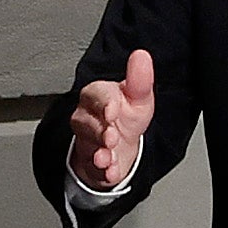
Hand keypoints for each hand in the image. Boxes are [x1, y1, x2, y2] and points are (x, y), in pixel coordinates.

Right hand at [67, 48, 160, 194]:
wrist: (120, 144)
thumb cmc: (126, 115)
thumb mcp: (138, 97)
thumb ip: (139, 79)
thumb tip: (141, 55)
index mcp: (97, 96)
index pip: (95, 95)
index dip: (103, 103)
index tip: (112, 110)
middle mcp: (86, 117)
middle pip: (86, 122)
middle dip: (99, 131)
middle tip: (111, 137)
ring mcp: (86, 140)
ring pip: (87, 145)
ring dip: (98, 152)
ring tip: (107, 158)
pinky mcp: (90, 162)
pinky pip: (92, 168)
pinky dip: (102, 172)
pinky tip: (110, 172)